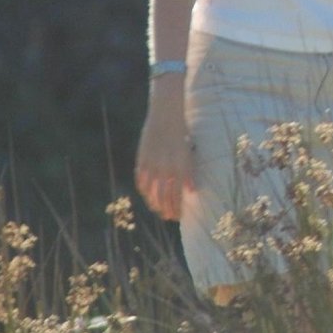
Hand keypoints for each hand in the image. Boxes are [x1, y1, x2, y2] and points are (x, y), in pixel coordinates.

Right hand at [134, 99, 192, 221]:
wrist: (165, 117)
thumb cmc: (181, 135)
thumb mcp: (189, 154)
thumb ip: (189, 174)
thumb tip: (191, 192)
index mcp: (179, 169)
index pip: (177, 197)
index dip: (177, 209)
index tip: (178, 216)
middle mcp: (165, 170)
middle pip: (163, 198)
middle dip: (166, 210)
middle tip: (168, 216)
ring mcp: (152, 166)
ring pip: (151, 193)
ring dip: (154, 204)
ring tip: (158, 209)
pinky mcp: (142, 160)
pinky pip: (141, 181)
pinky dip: (144, 191)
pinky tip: (147, 195)